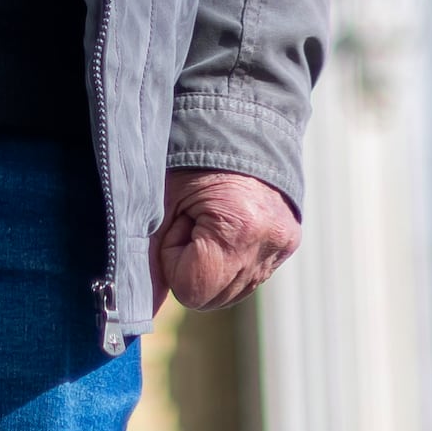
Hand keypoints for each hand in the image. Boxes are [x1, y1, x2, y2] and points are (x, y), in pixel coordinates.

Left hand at [148, 169, 298, 311]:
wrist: (236, 120)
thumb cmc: (190, 156)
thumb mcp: (161, 201)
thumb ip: (149, 257)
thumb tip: (143, 311)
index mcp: (239, 227)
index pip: (193, 290)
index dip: (175, 261)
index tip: (178, 224)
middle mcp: (269, 242)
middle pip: (213, 298)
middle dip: (194, 268)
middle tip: (192, 222)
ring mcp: (283, 245)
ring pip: (232, 293)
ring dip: (213, 267)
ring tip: (212, 223)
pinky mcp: (288, 243)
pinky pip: (250, 276)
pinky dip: (232, 261)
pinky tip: (228, 228)